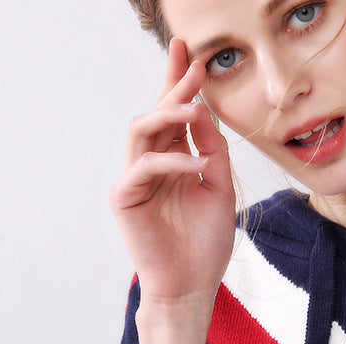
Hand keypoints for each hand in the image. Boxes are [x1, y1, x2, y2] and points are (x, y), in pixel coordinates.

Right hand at [109, 37, 235, 343]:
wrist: (192, 285)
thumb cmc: (206, 244)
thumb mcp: (220, 191)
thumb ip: (212, 152)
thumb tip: (204, 111)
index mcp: (174, 162)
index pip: (174, 117)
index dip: (180, 86)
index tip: (194, 57)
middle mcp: (152, 166)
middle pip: (156, 114)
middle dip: (174, 86)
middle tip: (192, 63)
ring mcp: (136, 180)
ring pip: (141, 131)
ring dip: (168, 115)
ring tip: (197, 109)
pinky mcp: (125, 198)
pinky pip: (144, 166)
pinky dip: (172, 162)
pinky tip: (197, 166)